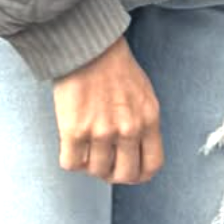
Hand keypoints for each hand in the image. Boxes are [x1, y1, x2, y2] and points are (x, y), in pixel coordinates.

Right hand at [52, 35, 163, 184]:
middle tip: (104, 161)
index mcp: (149, 119)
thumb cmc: (116, 68)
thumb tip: (135, 154)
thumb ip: (143, 125)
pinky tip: (72, 143)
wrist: (90, 47)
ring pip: (96, 172)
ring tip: (87, 145)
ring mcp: (102, 132)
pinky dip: (71, 159)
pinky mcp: (75, 131)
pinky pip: (72, 164)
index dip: (138, 174)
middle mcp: (128, 129)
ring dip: (90, 164)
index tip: (127, 169)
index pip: (152, 166)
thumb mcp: (143, 95)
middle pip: (124, 175)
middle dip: (113, 173)